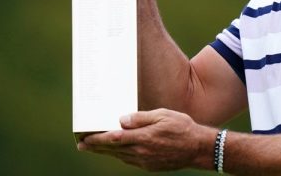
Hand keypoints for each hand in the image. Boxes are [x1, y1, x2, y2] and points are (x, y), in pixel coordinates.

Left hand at [78, 109, 213, 171]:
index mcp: (143, 138)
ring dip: (106, 152)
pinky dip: (120, 156)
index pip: (113, 139)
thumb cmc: (182, 127)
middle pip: (113, 149)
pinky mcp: (150, 166)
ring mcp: (145, 161)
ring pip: (120, 156)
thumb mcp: (163, 115)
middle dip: (96, 147)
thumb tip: (121, 119)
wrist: (198, 148)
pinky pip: (130, 161)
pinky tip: (117, 152)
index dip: (97, 139)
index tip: (84, 138)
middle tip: (82, 145)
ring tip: (95, 147)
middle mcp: (141, 152)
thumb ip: (141, 118)